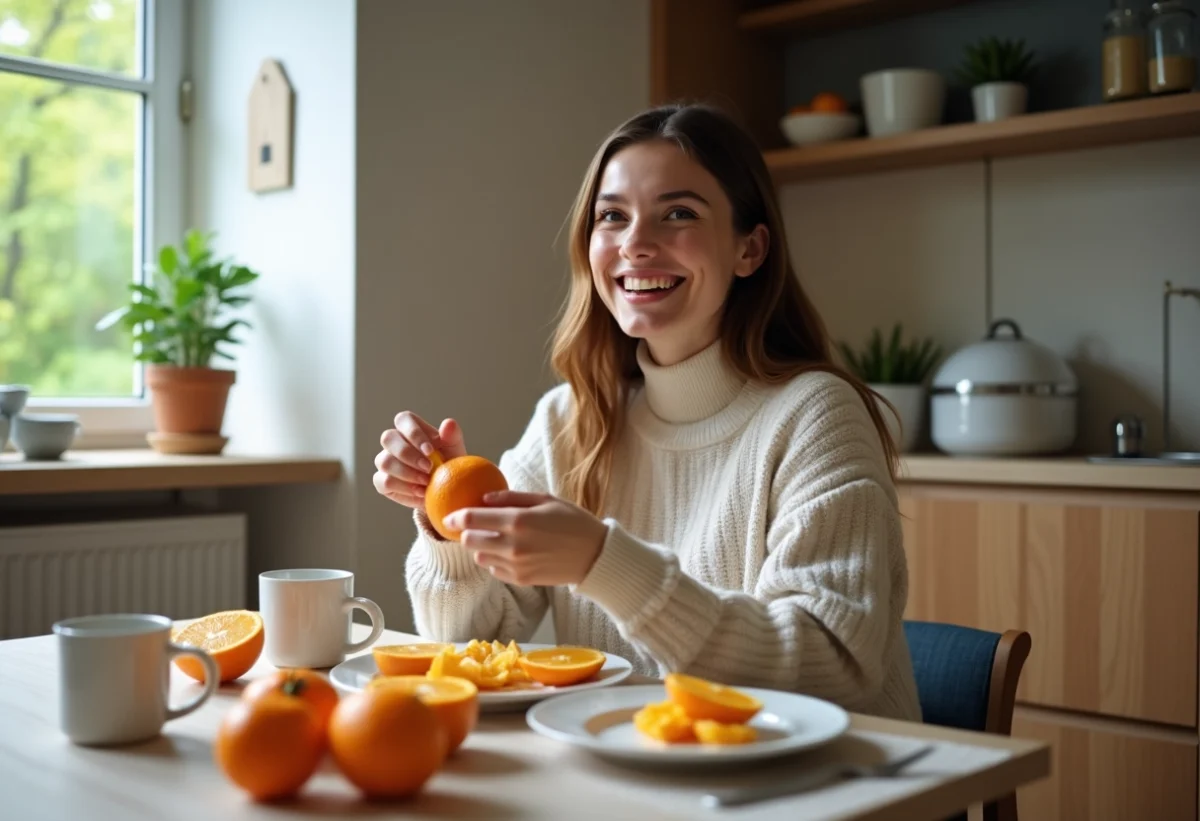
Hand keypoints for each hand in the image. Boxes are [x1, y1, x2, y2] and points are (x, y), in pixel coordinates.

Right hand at [373, 412, 466, 510]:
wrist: (444, 490)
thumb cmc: (448, 464)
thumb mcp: (454, 450)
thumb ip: (452, 435)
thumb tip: (448, 423)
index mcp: (410, 428)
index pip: (403, 419)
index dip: (414, 433)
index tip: (430, 450)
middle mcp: (394, 442)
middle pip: (388, 438)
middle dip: (408, 454)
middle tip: (428, 468)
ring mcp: (385, 461)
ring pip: (385, 462)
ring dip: (407, 473)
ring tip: (427, 482)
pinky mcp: (382, 481)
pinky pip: (384, 482)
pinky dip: (403, 488)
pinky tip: (420, 492)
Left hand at [443, 491, 607, 586]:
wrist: (595, 555)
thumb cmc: (573, 521)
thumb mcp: (545, 499)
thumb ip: (511, 498)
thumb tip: (483, 498)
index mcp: (519, 521)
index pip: (472, 519)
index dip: (456, 517)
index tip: (449, 515)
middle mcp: (513, 545)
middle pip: (469, 541)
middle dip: (466, 533)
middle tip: (472, 527)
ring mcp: (516, 565)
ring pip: (479, 558)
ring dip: (481, 548)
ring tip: (496, 539)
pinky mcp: (521, 580)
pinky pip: (494, 570)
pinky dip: (495, 561)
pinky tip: (509, 552)